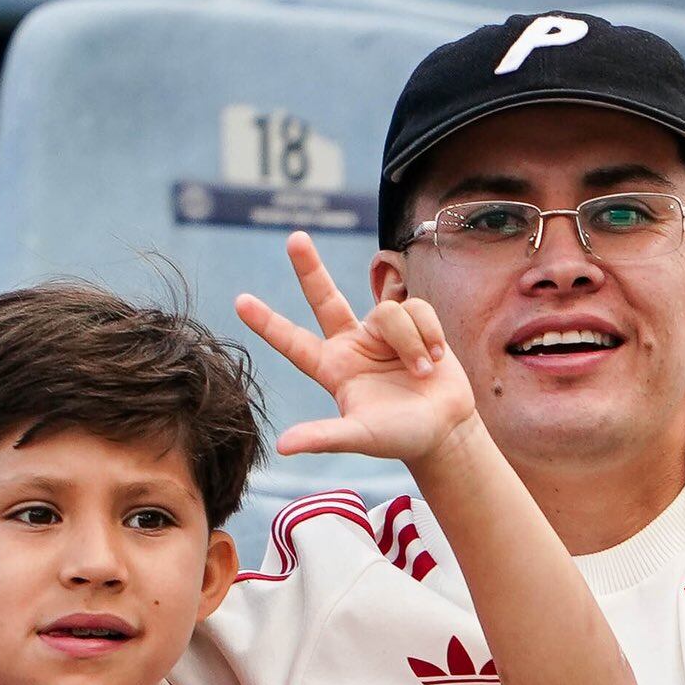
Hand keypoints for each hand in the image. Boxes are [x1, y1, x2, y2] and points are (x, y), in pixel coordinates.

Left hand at [236, 232, 477, 463]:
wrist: (445, 430)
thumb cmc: (400, 437)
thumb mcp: (359, 438)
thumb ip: (323, 438)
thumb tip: (282, 446)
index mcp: (333, 368)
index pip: (293, 342)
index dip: (268, 323)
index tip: (239, 302)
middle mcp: (353, 344)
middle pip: (324, 297)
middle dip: (309, 267)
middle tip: (294, 237)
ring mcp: (383, 332)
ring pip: (388, 312)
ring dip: (410, 343)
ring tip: (422, 372)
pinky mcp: (415, 322)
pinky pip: (417, 309)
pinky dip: (429, 335)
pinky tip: (436, 358)